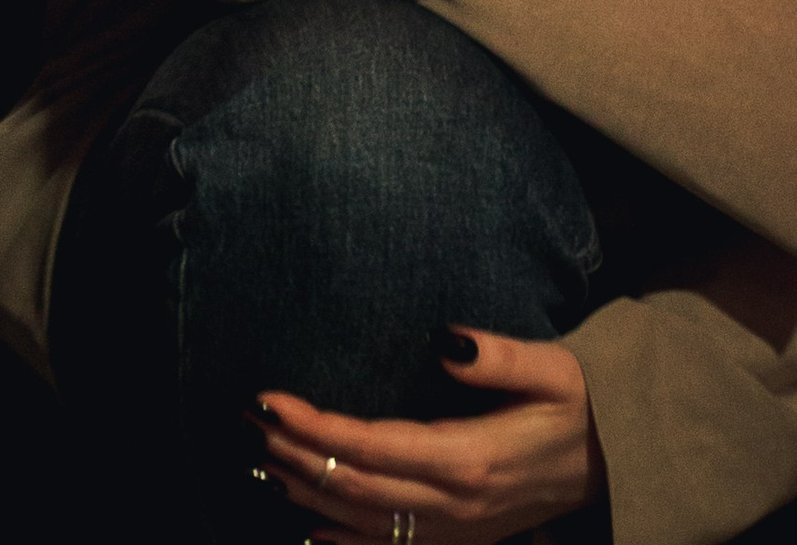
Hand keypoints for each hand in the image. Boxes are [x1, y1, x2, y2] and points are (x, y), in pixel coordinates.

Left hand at [256, 331, 601, 541]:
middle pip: (358, 486)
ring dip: (310, 491)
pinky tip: (313, 530)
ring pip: (367, 521)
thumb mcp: (551, 370)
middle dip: (297, 454)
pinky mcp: (463, 539)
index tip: (270, 399)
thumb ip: (498, 357)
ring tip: (263, 460)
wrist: (615, 463)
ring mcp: (458, 530)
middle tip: (249, 422)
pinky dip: (347, 542)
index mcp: (469, 459)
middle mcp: (456, 505)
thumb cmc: (578, 405)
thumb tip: (444, 340)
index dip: (318, 426)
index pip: (374, 445)